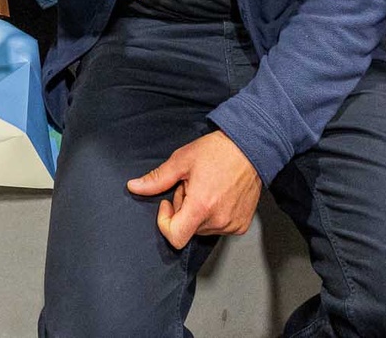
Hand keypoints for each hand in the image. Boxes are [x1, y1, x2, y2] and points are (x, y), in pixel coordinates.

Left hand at [126, 130, 261, 249]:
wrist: (251, 148)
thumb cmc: (218, 151)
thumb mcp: (182, 161)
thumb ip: (157, 179)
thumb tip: (134, 187)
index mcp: (201, 206)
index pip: (175, 237)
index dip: (164, 223)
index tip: (167, 203)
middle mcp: (218, 220)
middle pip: (188, 229)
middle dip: (183, 209)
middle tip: (192, 185)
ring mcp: (232, 224)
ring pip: (202, 228)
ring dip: (198, 212)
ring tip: (207, 187)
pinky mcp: (242, 224)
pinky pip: (219, 227)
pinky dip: (214, 214)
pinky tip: (219, 194)